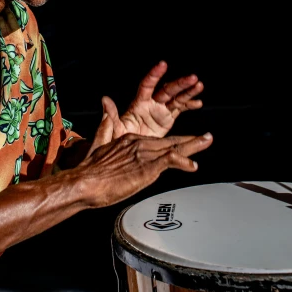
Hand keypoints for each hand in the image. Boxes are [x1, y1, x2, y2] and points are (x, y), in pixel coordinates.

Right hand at [75, 132, 212, 207]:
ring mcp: (144, 155)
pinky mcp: (146, 167)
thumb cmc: (90, 169)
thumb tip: (105, 109)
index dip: (174, 140)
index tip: (185, 141)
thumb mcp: (98, 143)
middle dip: (190, 140)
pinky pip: (170, 161)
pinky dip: (183, 162)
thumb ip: (105, 127)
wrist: (85, 182)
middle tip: (207, 138)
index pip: (157, 140)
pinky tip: (192, 165)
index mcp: (130, 140)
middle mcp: (139, 144)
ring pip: (174, 147)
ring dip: (193, 146)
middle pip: (170, 141)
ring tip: (206, 142)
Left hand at [89, 61, 202, 152]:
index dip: (154, 75)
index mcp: (138, 104)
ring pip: (176, 97)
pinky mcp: (167, 119)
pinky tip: (198, 103)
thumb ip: (111, 115)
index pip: (147, 85)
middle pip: (167, 90)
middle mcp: (151, 103)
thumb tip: (104, 100)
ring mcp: (160, 110)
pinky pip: (180, 109)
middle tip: (192, 78)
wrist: (128, 153)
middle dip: (180, 83)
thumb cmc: (119, 140)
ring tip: (199, 85)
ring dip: (188, 91)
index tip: (163, 64)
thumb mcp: (114, 129)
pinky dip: (189, 105)